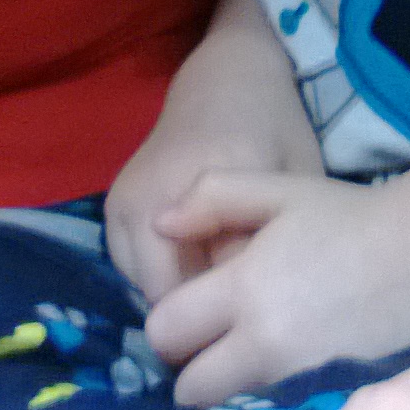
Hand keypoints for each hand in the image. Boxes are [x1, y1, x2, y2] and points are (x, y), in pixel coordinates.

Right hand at [103, 0, 322, 308]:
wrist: (226, 77)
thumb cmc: (274, 127)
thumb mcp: (296, 182)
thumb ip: (274, 245)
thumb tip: (248, 318)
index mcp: (210, 181)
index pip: (214, 285)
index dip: (237, 319)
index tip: (260, 331)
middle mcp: (154, 195)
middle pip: (169, 298)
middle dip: (202, 323)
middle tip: (239, 326)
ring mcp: (125, 203)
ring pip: (146, 291)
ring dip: (181, 302)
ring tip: (220, 292)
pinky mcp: (113, 207)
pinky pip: (134, 272)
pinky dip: (163, 281)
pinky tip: (197, 266)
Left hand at [144, 172, 409, 399]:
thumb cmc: (351, 217)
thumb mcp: (279, 190)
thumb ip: (211, 198)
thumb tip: (160, 225)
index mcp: (243, 289)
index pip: (164, 333)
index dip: (172, 326)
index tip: (196, 318)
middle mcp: (264, 345)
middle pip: (190, 391)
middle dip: (197, 372)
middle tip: (224, 350)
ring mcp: (301, 383)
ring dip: (235, 395)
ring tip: (262, 366)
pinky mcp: (334, 405)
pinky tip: (294, 383)